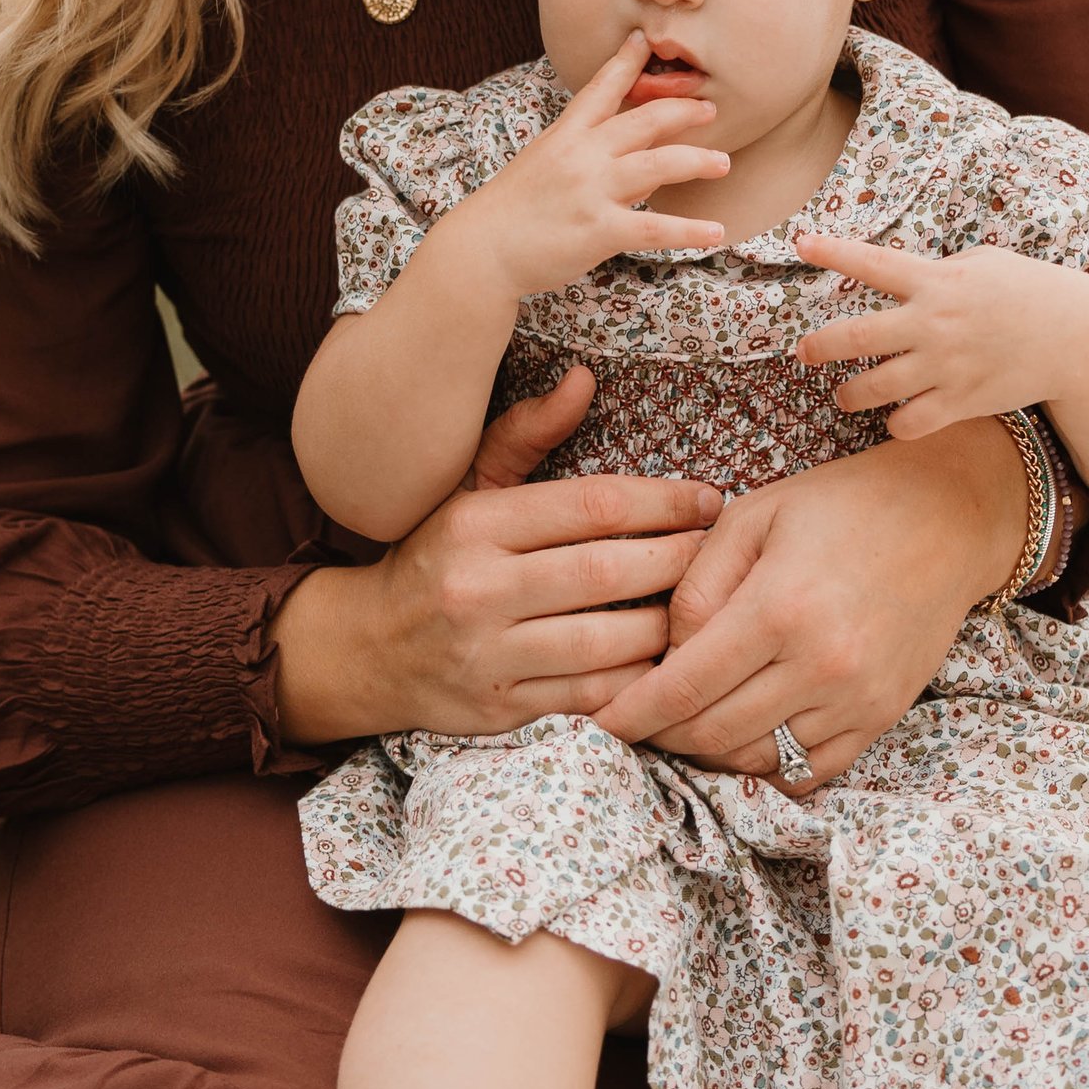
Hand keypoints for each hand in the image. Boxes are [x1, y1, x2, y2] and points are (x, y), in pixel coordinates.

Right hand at [269, 421, 724, 744]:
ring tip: (705, 602)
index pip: (591, 505)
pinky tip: (668, 657)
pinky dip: (640, 678)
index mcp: (475, 525)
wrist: (366, 650)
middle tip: (722, 547)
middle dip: (679, 557)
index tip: (707, 499)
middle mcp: (478, 589)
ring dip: (670, 622)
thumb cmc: (436, 557)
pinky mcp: (502, 709)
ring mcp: (490, 655)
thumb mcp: (468, 489)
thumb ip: (525, 434)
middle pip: (608, 570)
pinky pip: (594, 695)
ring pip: (610, 640)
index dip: (662, 500)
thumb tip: (585, 380)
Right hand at [432, 30, 728, 303]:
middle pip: (643, 120)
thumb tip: (643, 155)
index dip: (625, 61)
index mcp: (565, 135)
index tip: (644, 39)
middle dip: (681, 110)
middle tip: (710, 108)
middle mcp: (581, 156)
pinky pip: (655, 227)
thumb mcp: (546, 167)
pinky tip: (716, 232)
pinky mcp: (599, 230)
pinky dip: (689, 230)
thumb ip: (592, 156)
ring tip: (723, 163)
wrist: (481, 252)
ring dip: (697, 161)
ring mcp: (591, 191)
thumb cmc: (514, 210)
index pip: (600, 88)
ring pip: (658, 164)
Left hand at [593, 422, 1029, 785]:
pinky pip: (809, 771)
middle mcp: (822, 664)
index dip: (632, 714)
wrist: (948, 517)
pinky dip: (766, 764)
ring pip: (757, 759)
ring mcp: (858, 698)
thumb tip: (665, 652)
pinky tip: (744, 734)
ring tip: (685, 723)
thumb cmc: (842, 505)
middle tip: (636, 718)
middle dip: (662, 734)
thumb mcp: (754, 515)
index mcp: (779, 608)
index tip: (598, 723)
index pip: (684, 687)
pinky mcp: (883, 716)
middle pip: (714, 733)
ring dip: (710, 751)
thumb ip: (698, 584)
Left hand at [793, 232, 1088, 440]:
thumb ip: (939, 271)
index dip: (831, 251)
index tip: (800, 243)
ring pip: (872, 389)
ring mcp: (945, 366)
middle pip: (854, 336)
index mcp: (937, 280)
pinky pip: (909, 424)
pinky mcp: (962, 401)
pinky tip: (898, 418)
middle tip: (804, 352)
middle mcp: (933, 323)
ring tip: (846, 395)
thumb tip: (907, 276)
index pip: (871, 262)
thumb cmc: (1030, 292)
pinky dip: (897, 424)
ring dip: (850, 395)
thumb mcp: (984, 262)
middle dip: (818, 347)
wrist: (1077, 338)